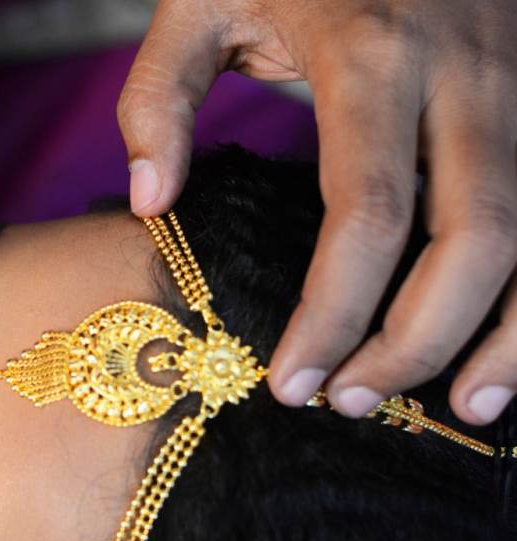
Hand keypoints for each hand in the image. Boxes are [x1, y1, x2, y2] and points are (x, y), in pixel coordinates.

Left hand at [120, 0, 516, 423]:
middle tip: (348, 400)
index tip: (289, 382)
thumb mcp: (202, 1)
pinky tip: (500, 346)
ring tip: (454, 409)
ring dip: (507, 336)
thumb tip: (149, 203)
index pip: (366, 214)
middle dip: (415, 341)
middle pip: (474, 238)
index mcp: (372, 53)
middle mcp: (467, 73)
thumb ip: (159, 98)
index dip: (332, 313)